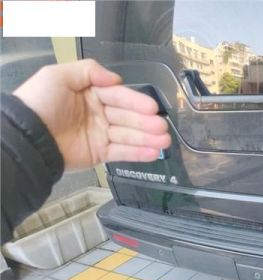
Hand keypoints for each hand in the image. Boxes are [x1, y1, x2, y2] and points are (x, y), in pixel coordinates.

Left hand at [13, 59, 170, 170]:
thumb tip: (116, 79)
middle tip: (162, 127)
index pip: (119, 96)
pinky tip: (154, 153)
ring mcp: (100, 135)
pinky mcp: (99, 154)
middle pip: (127, 117)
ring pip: (129, 135)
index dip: (136, 101)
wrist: (27, 138)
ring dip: (148, 139)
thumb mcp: (58, 76)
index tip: (152, 108)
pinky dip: (139, 153)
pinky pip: (122, 152)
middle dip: (146, 122)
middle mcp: (98, 114)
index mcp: (90, 94)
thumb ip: (89, 71)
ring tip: (165, 141)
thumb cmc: (40, 104)